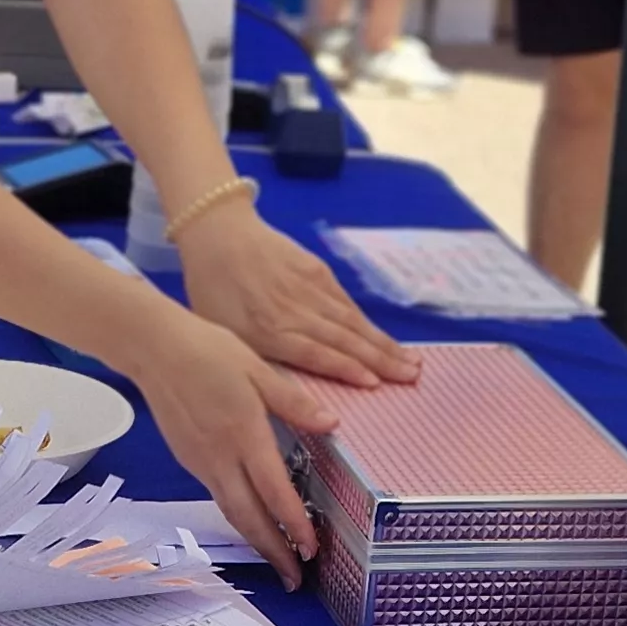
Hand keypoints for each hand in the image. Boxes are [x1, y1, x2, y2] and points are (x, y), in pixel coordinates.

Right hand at [119, 310, 336, 586]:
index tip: (312, 548)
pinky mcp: (189, 458)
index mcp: (244, 434)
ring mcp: (201, 461)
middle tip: (295, 576)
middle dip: (273, 551)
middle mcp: (220, 456)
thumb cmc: (207, 350)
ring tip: (278, 559)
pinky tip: (253, 519)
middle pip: (248, 517)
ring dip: (256, 539)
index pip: (274, 491)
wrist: (153, 347)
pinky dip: (238, 516)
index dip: (294, 524)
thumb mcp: (258, 368)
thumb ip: (294, 402)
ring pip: (231, 511)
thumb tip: (331, 423)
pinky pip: (218, 495)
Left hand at [174, 206, 414, 387]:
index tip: (376, 384)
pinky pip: (346, 302)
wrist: (218, 234)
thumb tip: (289, 391)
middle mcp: (297, 311)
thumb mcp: (224, 334)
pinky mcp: (317, 270)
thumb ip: (258, 360)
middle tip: (412, 377)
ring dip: (383, 343)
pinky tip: (383, 335)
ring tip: (410, 361)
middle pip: (345, 339)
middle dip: (381, 360)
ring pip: (352, 321)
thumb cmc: (213, 292)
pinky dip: (366, 321)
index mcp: (271, 331)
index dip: (348, 369)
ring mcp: (311, 289)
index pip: (318, 354)